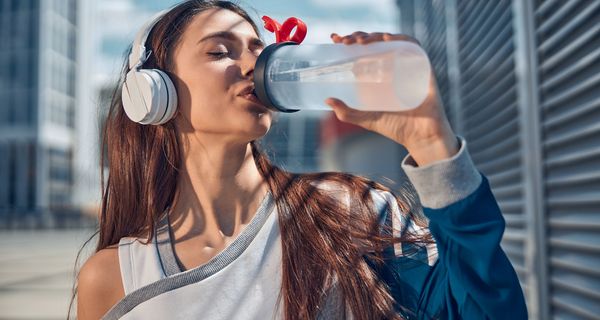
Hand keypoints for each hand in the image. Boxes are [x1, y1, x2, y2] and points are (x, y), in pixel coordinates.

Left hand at [326, 31, 458, 165]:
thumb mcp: (367, 119)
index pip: (364, 51)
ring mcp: (407, 66)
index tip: (336, 39)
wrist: (422, 137)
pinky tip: (386, 39)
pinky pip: (413, 46)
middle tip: (346, 41)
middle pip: (376, 43)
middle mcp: (393, 67)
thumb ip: (347, 113)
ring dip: (375, 36)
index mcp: (379, 76)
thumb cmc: (397, 128)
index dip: (351, 41)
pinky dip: (401, 39)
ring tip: (360, 41)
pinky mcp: (422, 67)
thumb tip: (328, 100)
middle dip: (359, 36)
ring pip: (392, 40)